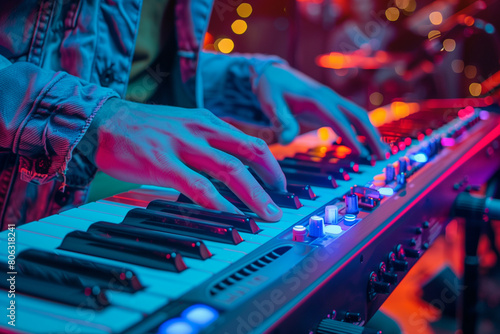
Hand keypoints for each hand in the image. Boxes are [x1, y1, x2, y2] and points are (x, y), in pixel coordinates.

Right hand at [80, 98, 285, 220]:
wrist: (105, 120)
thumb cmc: (147, 127)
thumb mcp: (185, 125)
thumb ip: (208, 142)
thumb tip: (232, 166)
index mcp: (208, 122)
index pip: (250, 142)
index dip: (270, 165)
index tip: (279, 184)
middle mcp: (200, 130)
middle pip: (247, 154)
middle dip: (270, 180)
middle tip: (280, 203)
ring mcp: (182, 145)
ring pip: (229, 169)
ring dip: (251, 194)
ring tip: (263, 214)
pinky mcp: (162, 162)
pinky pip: (195, 184)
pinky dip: (214, 201)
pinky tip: (226, 213)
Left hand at [227, 63, 387, 158]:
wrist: (272, 73)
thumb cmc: (270, 88)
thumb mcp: (269, 103)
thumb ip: (280, 120)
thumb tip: (286, 141)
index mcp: (316, 98)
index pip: (338, 120)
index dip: (350, 136)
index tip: (360, 153)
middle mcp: (329, 97)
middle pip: (358, 115)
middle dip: (372, 135)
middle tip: (382, 156)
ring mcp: (331, 100)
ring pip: (358, 116)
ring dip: (371, 133)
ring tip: (380, 154)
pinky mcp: (329, 106)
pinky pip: (350, 118)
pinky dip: (360, 131)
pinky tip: (364, 146)